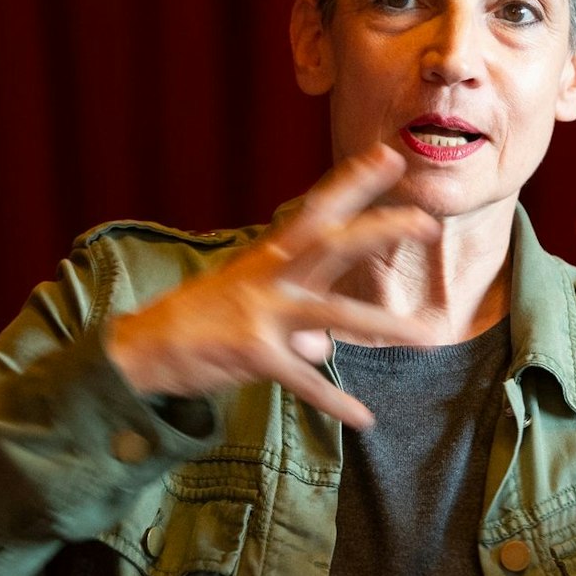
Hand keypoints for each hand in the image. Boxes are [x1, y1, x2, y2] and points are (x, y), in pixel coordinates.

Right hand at [106, 147, 439, 428]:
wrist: (144, 348)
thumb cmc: (202, 321)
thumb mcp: (250, 305)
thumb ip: (296, 321)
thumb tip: (322, 350)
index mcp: (270, 256)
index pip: (317, 210)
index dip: (354, 183)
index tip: (389, 157)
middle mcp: (270, 275)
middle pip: (334, 244)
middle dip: (381, 230)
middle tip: (428, 222)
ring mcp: (263, 312)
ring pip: (335, 313)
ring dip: (386, 326)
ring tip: (431, 337)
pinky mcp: (254, 354)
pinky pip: (304, 381)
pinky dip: (335, 401)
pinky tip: (364, 418)